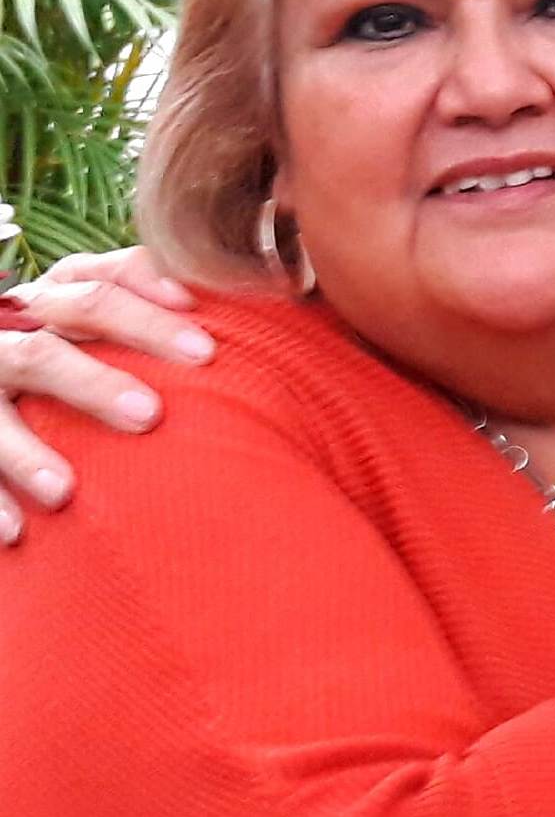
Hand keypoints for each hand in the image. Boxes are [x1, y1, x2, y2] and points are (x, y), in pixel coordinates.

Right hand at [0, 246, 211, 541]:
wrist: (0, 376)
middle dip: (100, 378)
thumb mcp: (104, 322)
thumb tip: (266, 294)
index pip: (105, 283)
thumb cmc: (78, 353)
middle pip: (54, 340)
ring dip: (26, 450)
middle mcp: (14, 325)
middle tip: (152, 418)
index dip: (151, 306)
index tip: (206, 346)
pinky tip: (16, 533)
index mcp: (58, 292)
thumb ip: (158, 309)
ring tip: (66, 491)